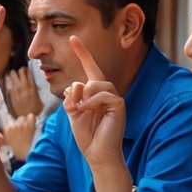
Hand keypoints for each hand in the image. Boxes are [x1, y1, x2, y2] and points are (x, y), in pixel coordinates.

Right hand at [1, 113, 36, 160]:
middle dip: (19, 125)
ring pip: (23, 118)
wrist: (30, 154)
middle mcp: (13, 126)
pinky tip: (33, 124)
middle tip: (22, 132)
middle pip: (16, 120)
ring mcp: (22, 125)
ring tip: (28, 129)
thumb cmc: (20, 153)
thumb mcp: (8, 147)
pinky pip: (31, 116)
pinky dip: (32, 120)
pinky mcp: (30, 125)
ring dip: (25, 123)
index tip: (15, 134)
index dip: (13, 129)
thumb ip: (2, 141)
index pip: (8, 125)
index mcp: (6, 131)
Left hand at [6, 66, 42, 117]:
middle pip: (20, 71)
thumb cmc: (34, 108)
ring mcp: (16, 88)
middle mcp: (24, 85)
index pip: (28, 72)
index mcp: (32, 86)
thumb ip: (35, 88)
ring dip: (13, 74)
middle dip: (19, 71)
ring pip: (12, 74)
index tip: (25, 70)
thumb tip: (32, 82)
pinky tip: (8, 80)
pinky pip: (8, 81)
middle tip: (19, 73)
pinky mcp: (10, 92)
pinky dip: (8, 79)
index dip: (26, 70)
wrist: (26, 116)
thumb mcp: (38, 96)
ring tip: (13, 76)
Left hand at [62, 36, 126, 169]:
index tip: (72, 37)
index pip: (89, 68)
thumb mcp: (73, 113)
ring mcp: (114, 98)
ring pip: (95, 83)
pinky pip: (102, 94)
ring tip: (82, 110)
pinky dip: (91, 102)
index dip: (82, 52)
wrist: (98, 154)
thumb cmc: (87, 136)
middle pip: (90, 77)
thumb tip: (73, 87)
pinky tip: (87, 110)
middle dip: (78, 91)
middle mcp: (106, 93)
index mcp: (95, 93)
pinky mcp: (119, 105)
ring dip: (83, 96)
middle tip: (76, 108)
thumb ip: (72, 98)